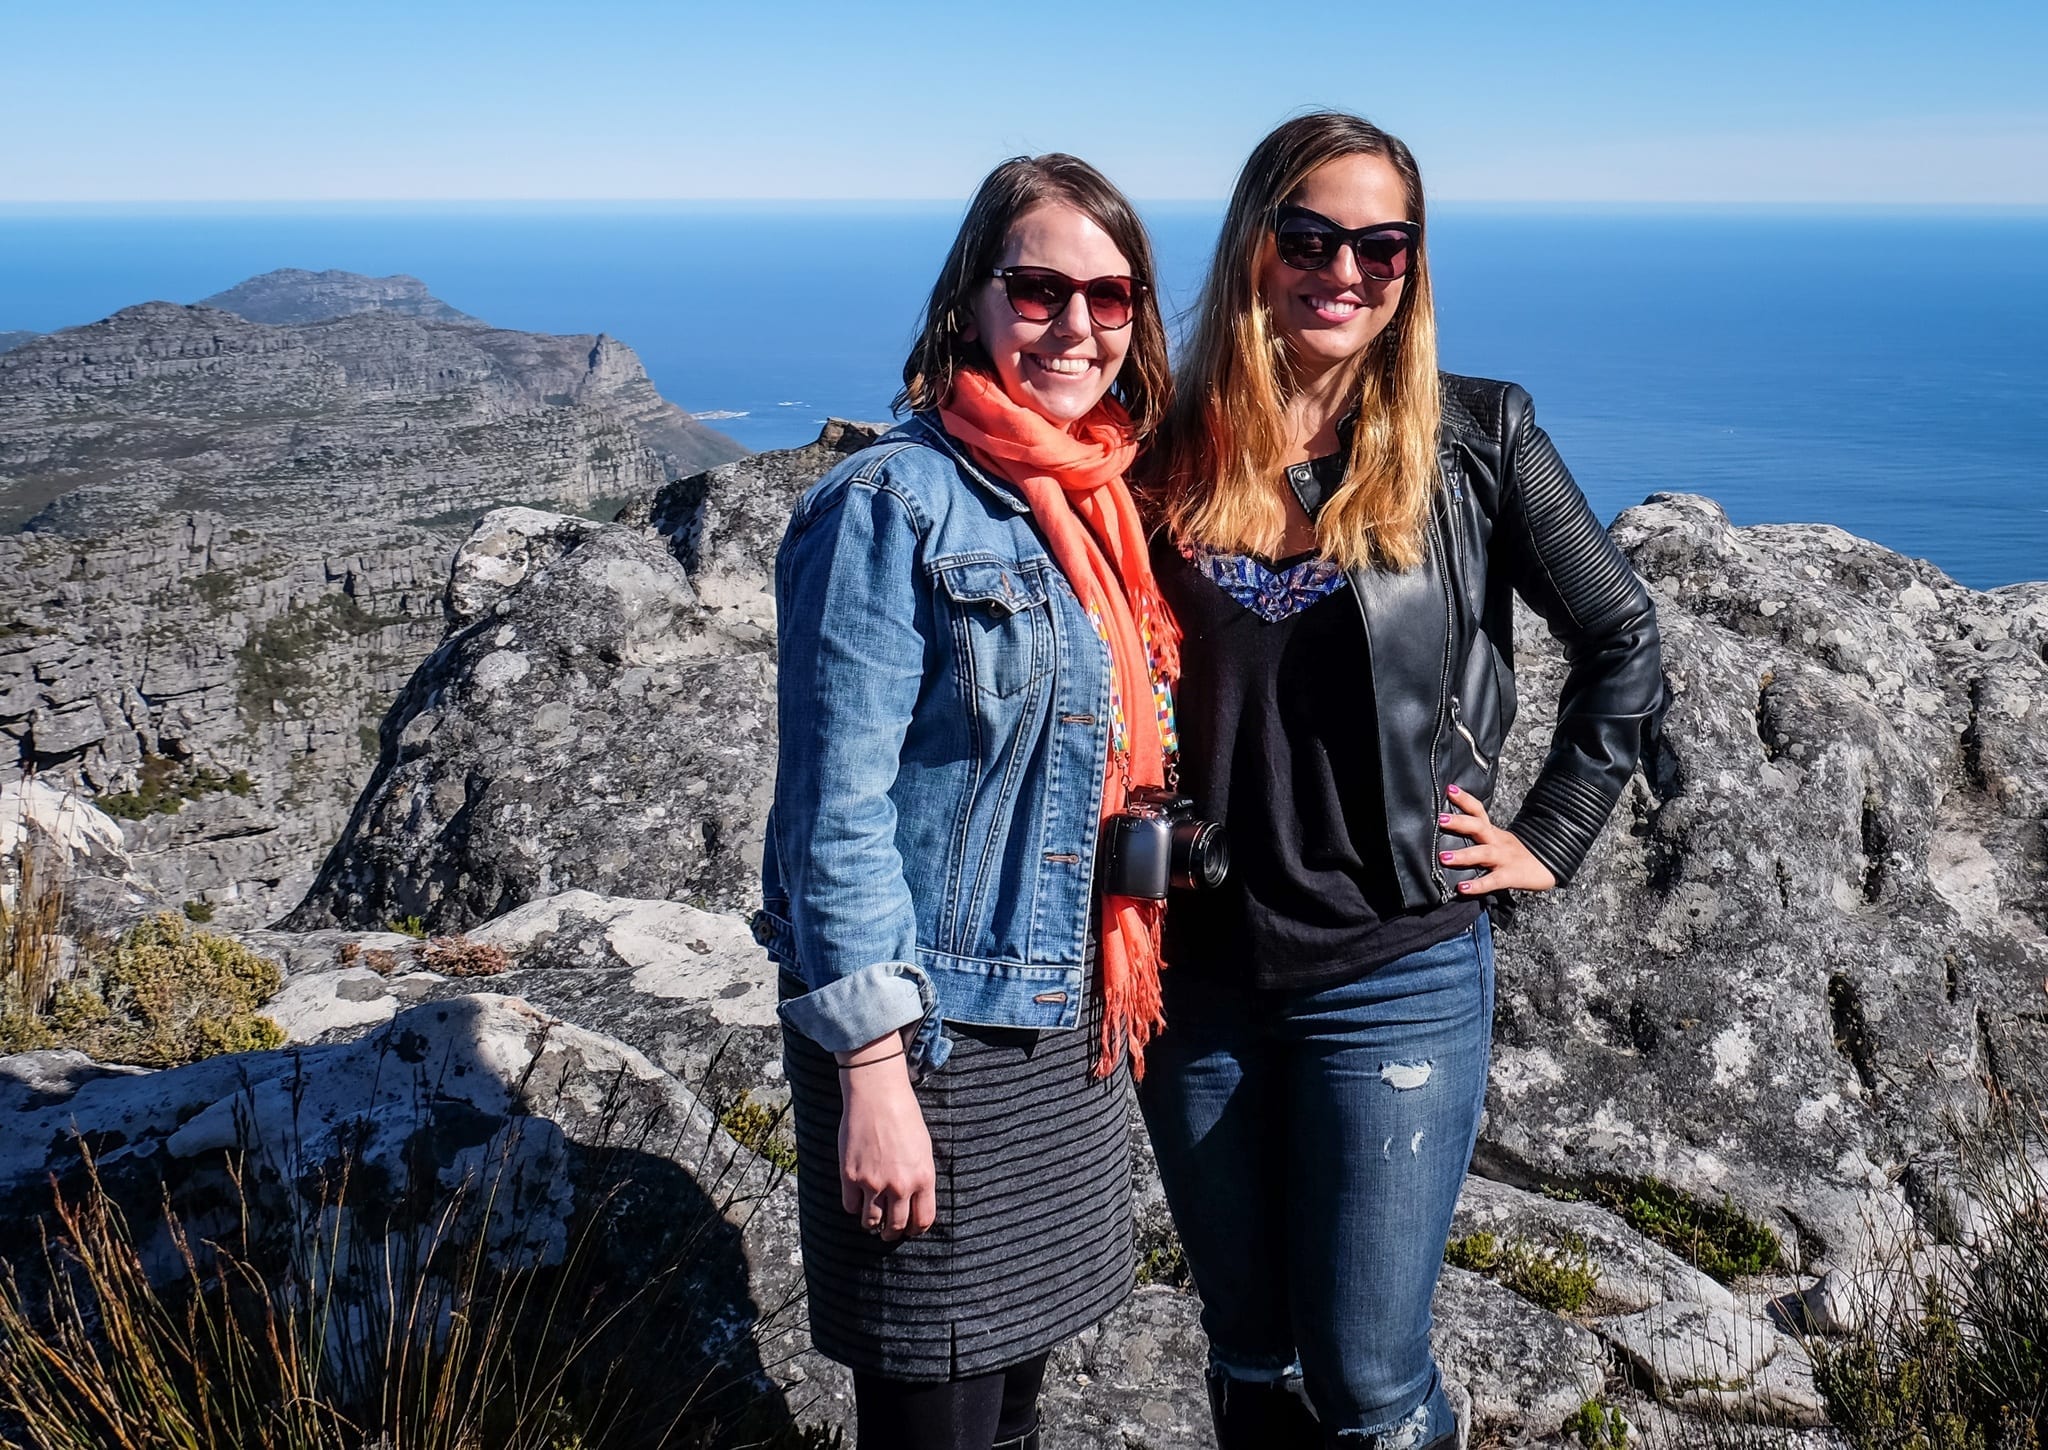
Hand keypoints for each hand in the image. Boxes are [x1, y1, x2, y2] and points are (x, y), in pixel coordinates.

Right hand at [836, 1032, 935, 1242]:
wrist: (877, 1095)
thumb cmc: (904, 1116)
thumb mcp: (923, 1149)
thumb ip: (920, 1177)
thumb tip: (914, 1201)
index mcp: (923, 1177)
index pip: (922, 1220)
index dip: (915, 1230)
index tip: (910, 1229)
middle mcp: (900, 1185)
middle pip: (896, 1226)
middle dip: (892, 1233)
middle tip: (888, 1232)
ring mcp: (873, 1182)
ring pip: (871, 1222)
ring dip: (872, 1224)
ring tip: (872, 1220)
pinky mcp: (850, 1176)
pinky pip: (850, 1205)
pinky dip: (853, 1206)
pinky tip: (857, 1199)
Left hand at [1438, 785, 1556, 894]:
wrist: (1549, 866)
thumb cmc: (1518, 854)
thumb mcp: (1499, 840)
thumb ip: (1480, 836)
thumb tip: (1451, 831)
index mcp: (1493, 832)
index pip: (1478, 811)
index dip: (1465, 799)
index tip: (1449, 789)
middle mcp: (1497, 841)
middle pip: (1479, 827)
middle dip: (1459, 822)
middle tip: (1440, 818)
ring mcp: (1504, 858)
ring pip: (1483, 853)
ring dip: (1463, 855)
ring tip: (1443, 857)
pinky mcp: (1510, 876)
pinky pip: (1493, 881)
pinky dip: (1478, 885)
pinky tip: (1463, 888)